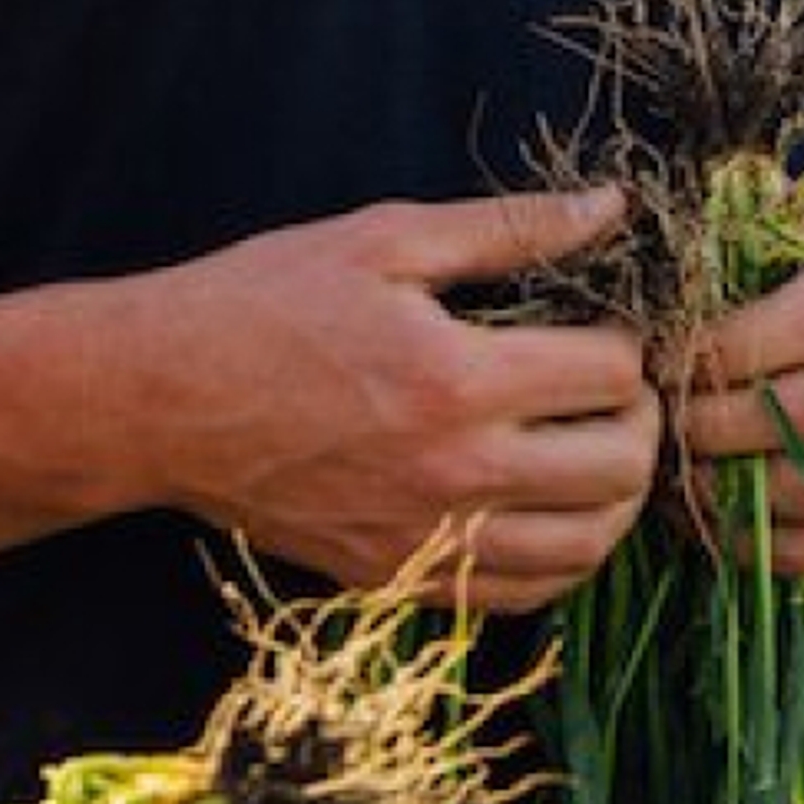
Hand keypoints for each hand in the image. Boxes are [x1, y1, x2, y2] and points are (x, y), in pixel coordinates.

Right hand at [148, 190, 662, 610]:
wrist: (161, 400)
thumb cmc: (266, 302)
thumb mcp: (385, 238)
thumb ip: (508, 227)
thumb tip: (610, 206)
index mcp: (458, 379)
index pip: (613, 375)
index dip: (628, 341)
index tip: (606, 325)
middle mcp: (454, 474)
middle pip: (620, 469)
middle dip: (642, 420)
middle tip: (617, 388)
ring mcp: (428, 540)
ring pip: (586, 549)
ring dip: (617, 498)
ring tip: (597, 448)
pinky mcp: (398, 580)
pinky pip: (523, 598)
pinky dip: (563, 559)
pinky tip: (551, 509)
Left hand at [666, 262, 803, 578]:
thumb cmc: (788, 322)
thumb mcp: (770, 277)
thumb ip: (727, 279)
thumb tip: (660, 305)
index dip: (726, 348)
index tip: (667, 363)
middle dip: (715, 427)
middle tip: (665, 429)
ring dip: (727, 492)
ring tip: (680, 478)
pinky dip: (749, 543)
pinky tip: (709, 517)